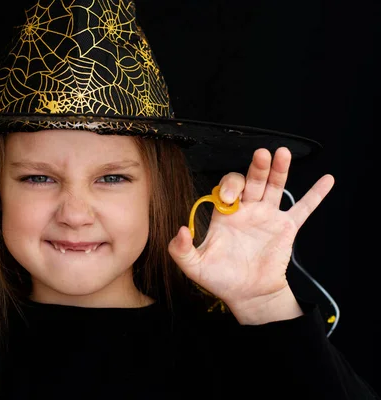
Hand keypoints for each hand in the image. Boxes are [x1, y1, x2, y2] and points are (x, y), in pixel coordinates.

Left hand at [168, 147, 334, 323]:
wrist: (247, 295)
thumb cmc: (219, 279)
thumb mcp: (193, 266)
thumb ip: (180, 250)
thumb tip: (179, 230)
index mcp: (225, 214)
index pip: (227, 189)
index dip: (229, 187)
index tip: (230, 196)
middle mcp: (247, 210)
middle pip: (253, 181)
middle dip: (256, 168)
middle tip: (261, 155)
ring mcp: (268, 217)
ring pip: (275, 187)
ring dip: (279, 171)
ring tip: (282, 153)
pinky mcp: (287, 228)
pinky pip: (303, 209)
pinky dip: (316, 195)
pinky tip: (327, 180)